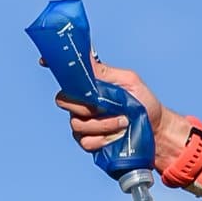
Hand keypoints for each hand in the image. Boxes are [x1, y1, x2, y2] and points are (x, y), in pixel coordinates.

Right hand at [44, 54, 187, 170]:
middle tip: (104, 107)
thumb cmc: (145, 104)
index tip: (43, 61)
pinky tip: (116, 137)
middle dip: (84, 105)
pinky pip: (85, 141)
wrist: (157, 132)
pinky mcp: (91, 144)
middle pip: (63, 101)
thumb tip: (85, 56)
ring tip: (123, 122)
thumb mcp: (129, 82)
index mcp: (90, 87)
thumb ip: (105, 73)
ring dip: (101, 124)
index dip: (52, 66)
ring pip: (76, 124)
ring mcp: (84, 125)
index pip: (65, 76)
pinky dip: (101, 139)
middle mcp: (82, 104)